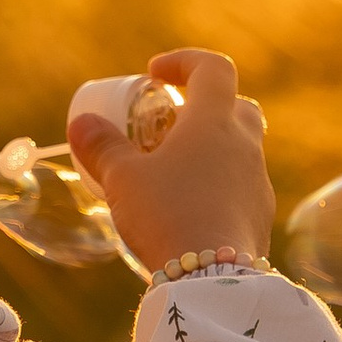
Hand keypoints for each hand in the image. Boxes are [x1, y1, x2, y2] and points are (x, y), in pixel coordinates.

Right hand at [69, 49, 275, 277]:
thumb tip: (82, 123)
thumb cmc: (166, 216)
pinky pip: (240, 185)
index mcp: (214, 122)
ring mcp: (257, 181)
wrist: (211, 280)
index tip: (155, 74)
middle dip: (203, 106)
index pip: (213, 68)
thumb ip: (102, 147)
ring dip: (209, 149)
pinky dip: (217, 184)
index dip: (184, 61)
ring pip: (239, 149)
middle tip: (167, 125)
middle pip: (235, 106)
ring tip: (172, 171)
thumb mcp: (123, 179)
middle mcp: (244, 145)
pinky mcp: (260, 215)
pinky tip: (188, 208)